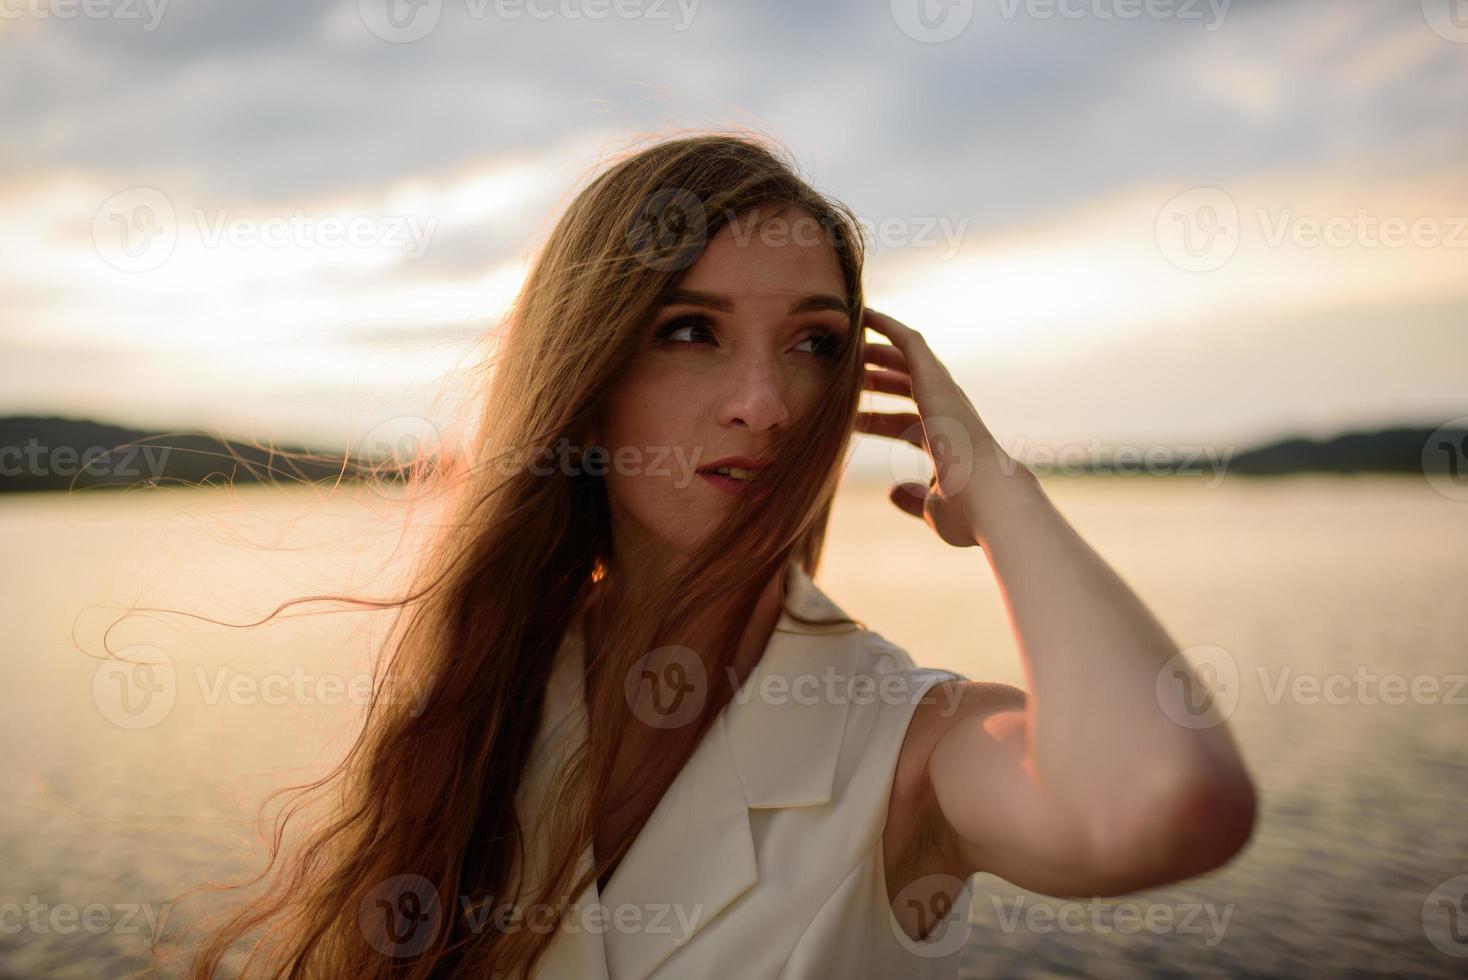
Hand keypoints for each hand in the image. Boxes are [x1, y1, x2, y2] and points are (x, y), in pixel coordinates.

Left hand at [857, 308, 1019, 547]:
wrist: (990, 501)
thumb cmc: (967, 513)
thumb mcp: (932, 508)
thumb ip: (912, 497)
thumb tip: (892, 493)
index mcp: (947, 443)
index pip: (904, 424)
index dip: (874, 421)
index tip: (845, 421)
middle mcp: (948, 413)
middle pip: (905, 389)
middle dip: (875, 382)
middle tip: (842, 376)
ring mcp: (944, 394)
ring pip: (904, 361)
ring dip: (875, 354)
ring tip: (845, 347)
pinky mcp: (937, 378)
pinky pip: (909, 341)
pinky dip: (887, 326)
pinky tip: (865, 314)